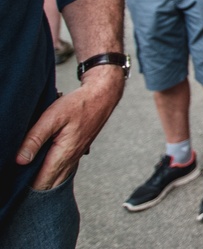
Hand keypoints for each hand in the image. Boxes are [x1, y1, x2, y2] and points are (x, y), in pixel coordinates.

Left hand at [17, 67, 124, 189]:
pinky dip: (52, 175)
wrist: (102, 96)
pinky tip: (43, 171)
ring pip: (58, 179)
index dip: (27, 189)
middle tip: (16, 191)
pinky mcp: (77, 151)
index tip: (13, 189)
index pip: (43, 183)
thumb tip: (20, 160)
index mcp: (64, 154)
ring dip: (43, 184)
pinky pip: (64, 170)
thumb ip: (35, 139)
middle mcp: (71, 159)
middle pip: (51, 186)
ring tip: (26, 184)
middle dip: (34, 191)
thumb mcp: (52, 117)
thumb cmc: (78, 104)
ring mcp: (76, 156)